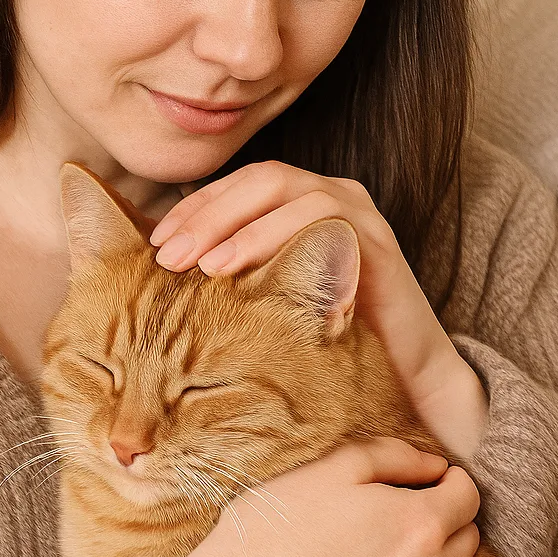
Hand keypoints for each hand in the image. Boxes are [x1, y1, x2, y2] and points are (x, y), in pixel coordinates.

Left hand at [149, 161, 488, 460]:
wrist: (403, 377)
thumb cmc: (327, 342)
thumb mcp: (269, 304)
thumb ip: (233, 277)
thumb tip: (162, 271)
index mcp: (301, 202)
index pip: (238, 186)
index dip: (193, 209)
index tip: (154, 243)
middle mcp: (329, 194)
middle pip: (257, 179)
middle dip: (205, 214)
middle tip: (165, 255)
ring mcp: (355, 210)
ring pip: (282, 188)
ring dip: (232, 224)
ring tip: (196, 264)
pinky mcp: (373, 236)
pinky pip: (317, 216)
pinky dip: (269, 236)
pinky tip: (234, 268)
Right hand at [153, 437, 480, 556]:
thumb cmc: (274, 530)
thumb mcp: (330, 468)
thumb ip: (393, 456)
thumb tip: (434, 466)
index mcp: (420, 525)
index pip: (469, 496)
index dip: (450, 480)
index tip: (426, 479)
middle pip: (465, 540)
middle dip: (442, 520)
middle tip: (393, 513)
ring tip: (365, 552)